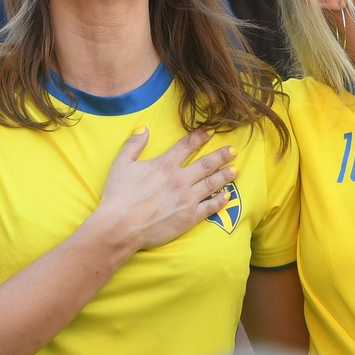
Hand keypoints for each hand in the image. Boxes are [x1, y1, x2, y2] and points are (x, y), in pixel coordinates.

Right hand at [91, 128, 236, 251]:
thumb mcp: (121, 164)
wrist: (120, 226)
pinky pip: (209, 207)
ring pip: (212, 184)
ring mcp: (187, 199)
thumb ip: (133, 145)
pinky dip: (220, 201)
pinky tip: (227, 197)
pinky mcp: (189, 217)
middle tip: (233, 151)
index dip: (200, 136)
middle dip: (222, 156)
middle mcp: (180, 179)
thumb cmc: (118, 196)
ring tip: (236, 170)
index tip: (211, 131)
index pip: (187, 146)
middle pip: (206, 164)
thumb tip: (143, 128)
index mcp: (165, 165)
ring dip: (225, 176)